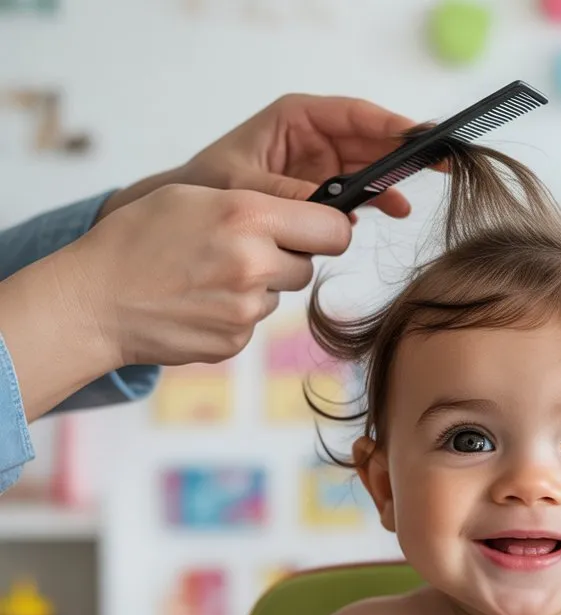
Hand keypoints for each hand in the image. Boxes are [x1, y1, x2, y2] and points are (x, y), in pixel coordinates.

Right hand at [63, 181, 350, 368]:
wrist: (95, 301)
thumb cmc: (136, 239)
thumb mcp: (193, 197)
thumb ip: (256, 204)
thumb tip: (310, 219)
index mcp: (247, 216)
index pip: (334, 230)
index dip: (327, 229)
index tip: (315, 228)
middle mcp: (254, 264)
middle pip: (308, 264)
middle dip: (286, 256)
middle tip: (240, 249)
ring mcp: (247, 308)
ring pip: (280, 293)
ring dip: (258, 284)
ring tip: (208, 274)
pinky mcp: (237, 340)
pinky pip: (255, 321)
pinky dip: (235, 311)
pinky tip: (199, 301)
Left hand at [101, 94, 417, 218]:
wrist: (196, 217)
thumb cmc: (209, 186)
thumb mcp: (245, 187)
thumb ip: (290, 196)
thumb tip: (335, 215)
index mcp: (296, 118)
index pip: (354, 115)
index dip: (390, 124)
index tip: (421, 135)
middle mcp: (315, 137)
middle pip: (371, 138)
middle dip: (404, 150)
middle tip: (440, 161)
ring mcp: (324, 165)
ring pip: (371, 166)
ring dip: (393, 181)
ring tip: (413, 197)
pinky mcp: (325, 192)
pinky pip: (361, 192)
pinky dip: (378, 201)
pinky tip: (393, 210)